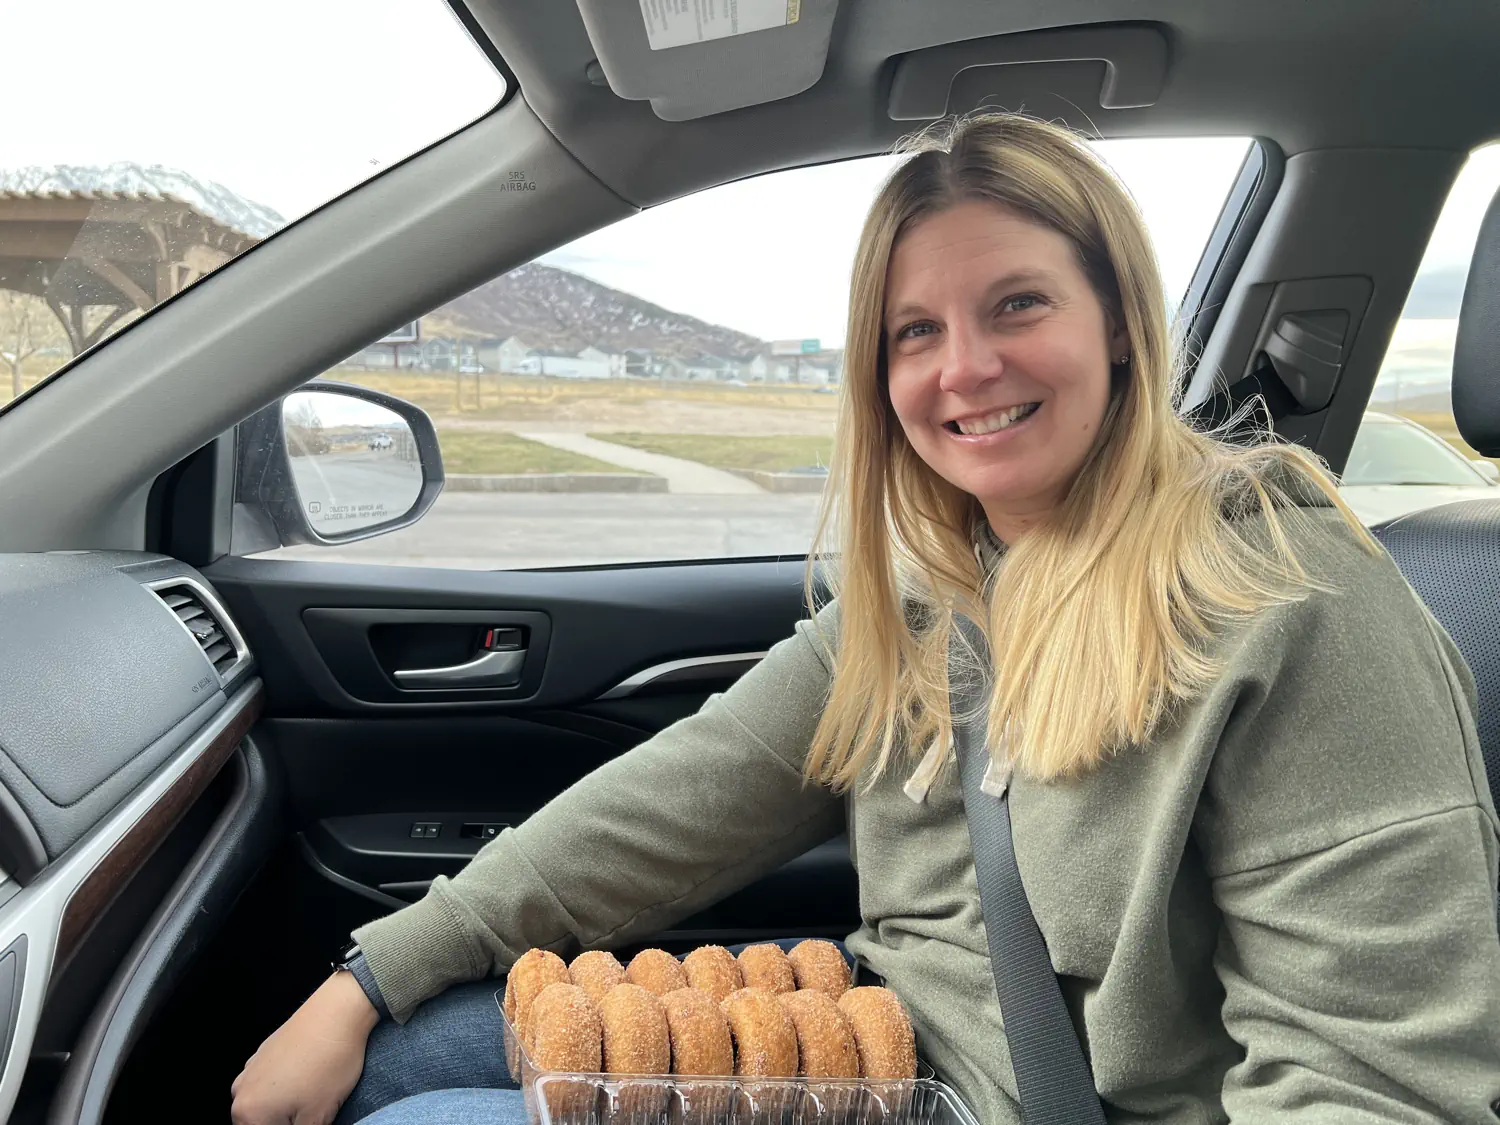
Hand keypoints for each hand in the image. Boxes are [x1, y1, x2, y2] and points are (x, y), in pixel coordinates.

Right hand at [230, 970, 380, 1124]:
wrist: (338, 1012)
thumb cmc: (329, 1062)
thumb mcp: (318, 1118)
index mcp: (247, 1113)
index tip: (309, 1120)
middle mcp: (241, 1091)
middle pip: (261, 1123)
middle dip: (286, 1122)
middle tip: (312, 1115)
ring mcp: (251, 1069)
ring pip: (266, 1106)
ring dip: (285, 1109)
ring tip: (314, 1098)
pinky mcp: (264, 1053)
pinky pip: (271, 1083)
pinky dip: (286, 1089)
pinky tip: (310, 1081)